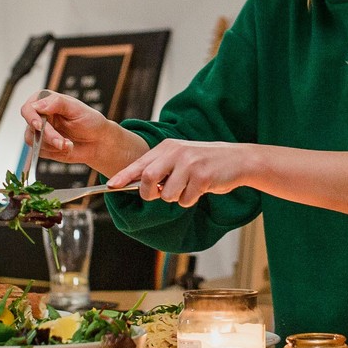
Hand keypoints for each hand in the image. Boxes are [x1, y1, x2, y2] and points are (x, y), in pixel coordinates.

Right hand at [19, 92, 141, 175]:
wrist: (98, 142)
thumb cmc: (90, 121)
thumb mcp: (77, 109)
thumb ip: (58, 103)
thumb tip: (37, 105)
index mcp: (47, 101)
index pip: (29, 107)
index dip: (31, 116)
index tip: (39, 125)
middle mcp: (41, 116)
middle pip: (30, 126)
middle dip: (47, 135)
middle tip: (61, 141)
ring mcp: (40, 132)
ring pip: (33, 140)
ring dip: (51, 145)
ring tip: (69, 144)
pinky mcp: (43, 146)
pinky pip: (39, 151)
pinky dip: (54, 152)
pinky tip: (67, 147)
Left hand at [108, 139, 257, 207]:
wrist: (236, 160)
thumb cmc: (205, 161)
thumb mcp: (180, 157)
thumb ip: (160, 168)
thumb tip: (137, 186)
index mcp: (167, 147)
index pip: (139, 163)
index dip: (123, 176)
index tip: (110, 186)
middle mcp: (176, 153)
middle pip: (147, 179)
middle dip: (149, 193)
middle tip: (157, 194)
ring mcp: (189, 164)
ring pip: (167, 195)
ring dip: (175, 198)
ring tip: (188, 187)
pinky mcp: (202, 177)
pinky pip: (185, 200)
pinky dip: (190, 200)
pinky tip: (200, 189)